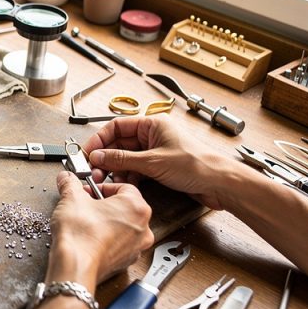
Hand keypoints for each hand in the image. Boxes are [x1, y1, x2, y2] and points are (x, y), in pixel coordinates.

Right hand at [48, 172, 153, 282]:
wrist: (76, 265)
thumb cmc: (81, 235)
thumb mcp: (71, 198)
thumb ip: (70, 183)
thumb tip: (67, 179)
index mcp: (137, 207)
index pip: (124, 187)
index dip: (102, 186)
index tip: (89, 190)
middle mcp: (143, 228)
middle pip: (126, 207)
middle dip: (105, 204)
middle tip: (87, 204)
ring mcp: (137, 247)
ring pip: (124, 226)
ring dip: (108, 222)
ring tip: (88, 221)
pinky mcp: (127, 261)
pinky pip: (120, 244)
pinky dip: (108, 239)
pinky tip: (91, 237)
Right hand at [82, 116, 236, 209]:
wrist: (220, 184)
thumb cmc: (197, 165)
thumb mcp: (152, 162)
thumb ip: (121, 159)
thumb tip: (98, 156)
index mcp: (152, 124)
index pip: (116, 126)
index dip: (99, 139)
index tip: (87, 153)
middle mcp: (152, 135)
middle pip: (119, 143)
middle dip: (105, 157)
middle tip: (92, 170)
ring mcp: (155, 152)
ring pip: (126, 158)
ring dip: (115, 169)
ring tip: (105, 179)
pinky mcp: (159, 167)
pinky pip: (136, 169)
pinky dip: (127, 176)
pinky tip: (122, 184)